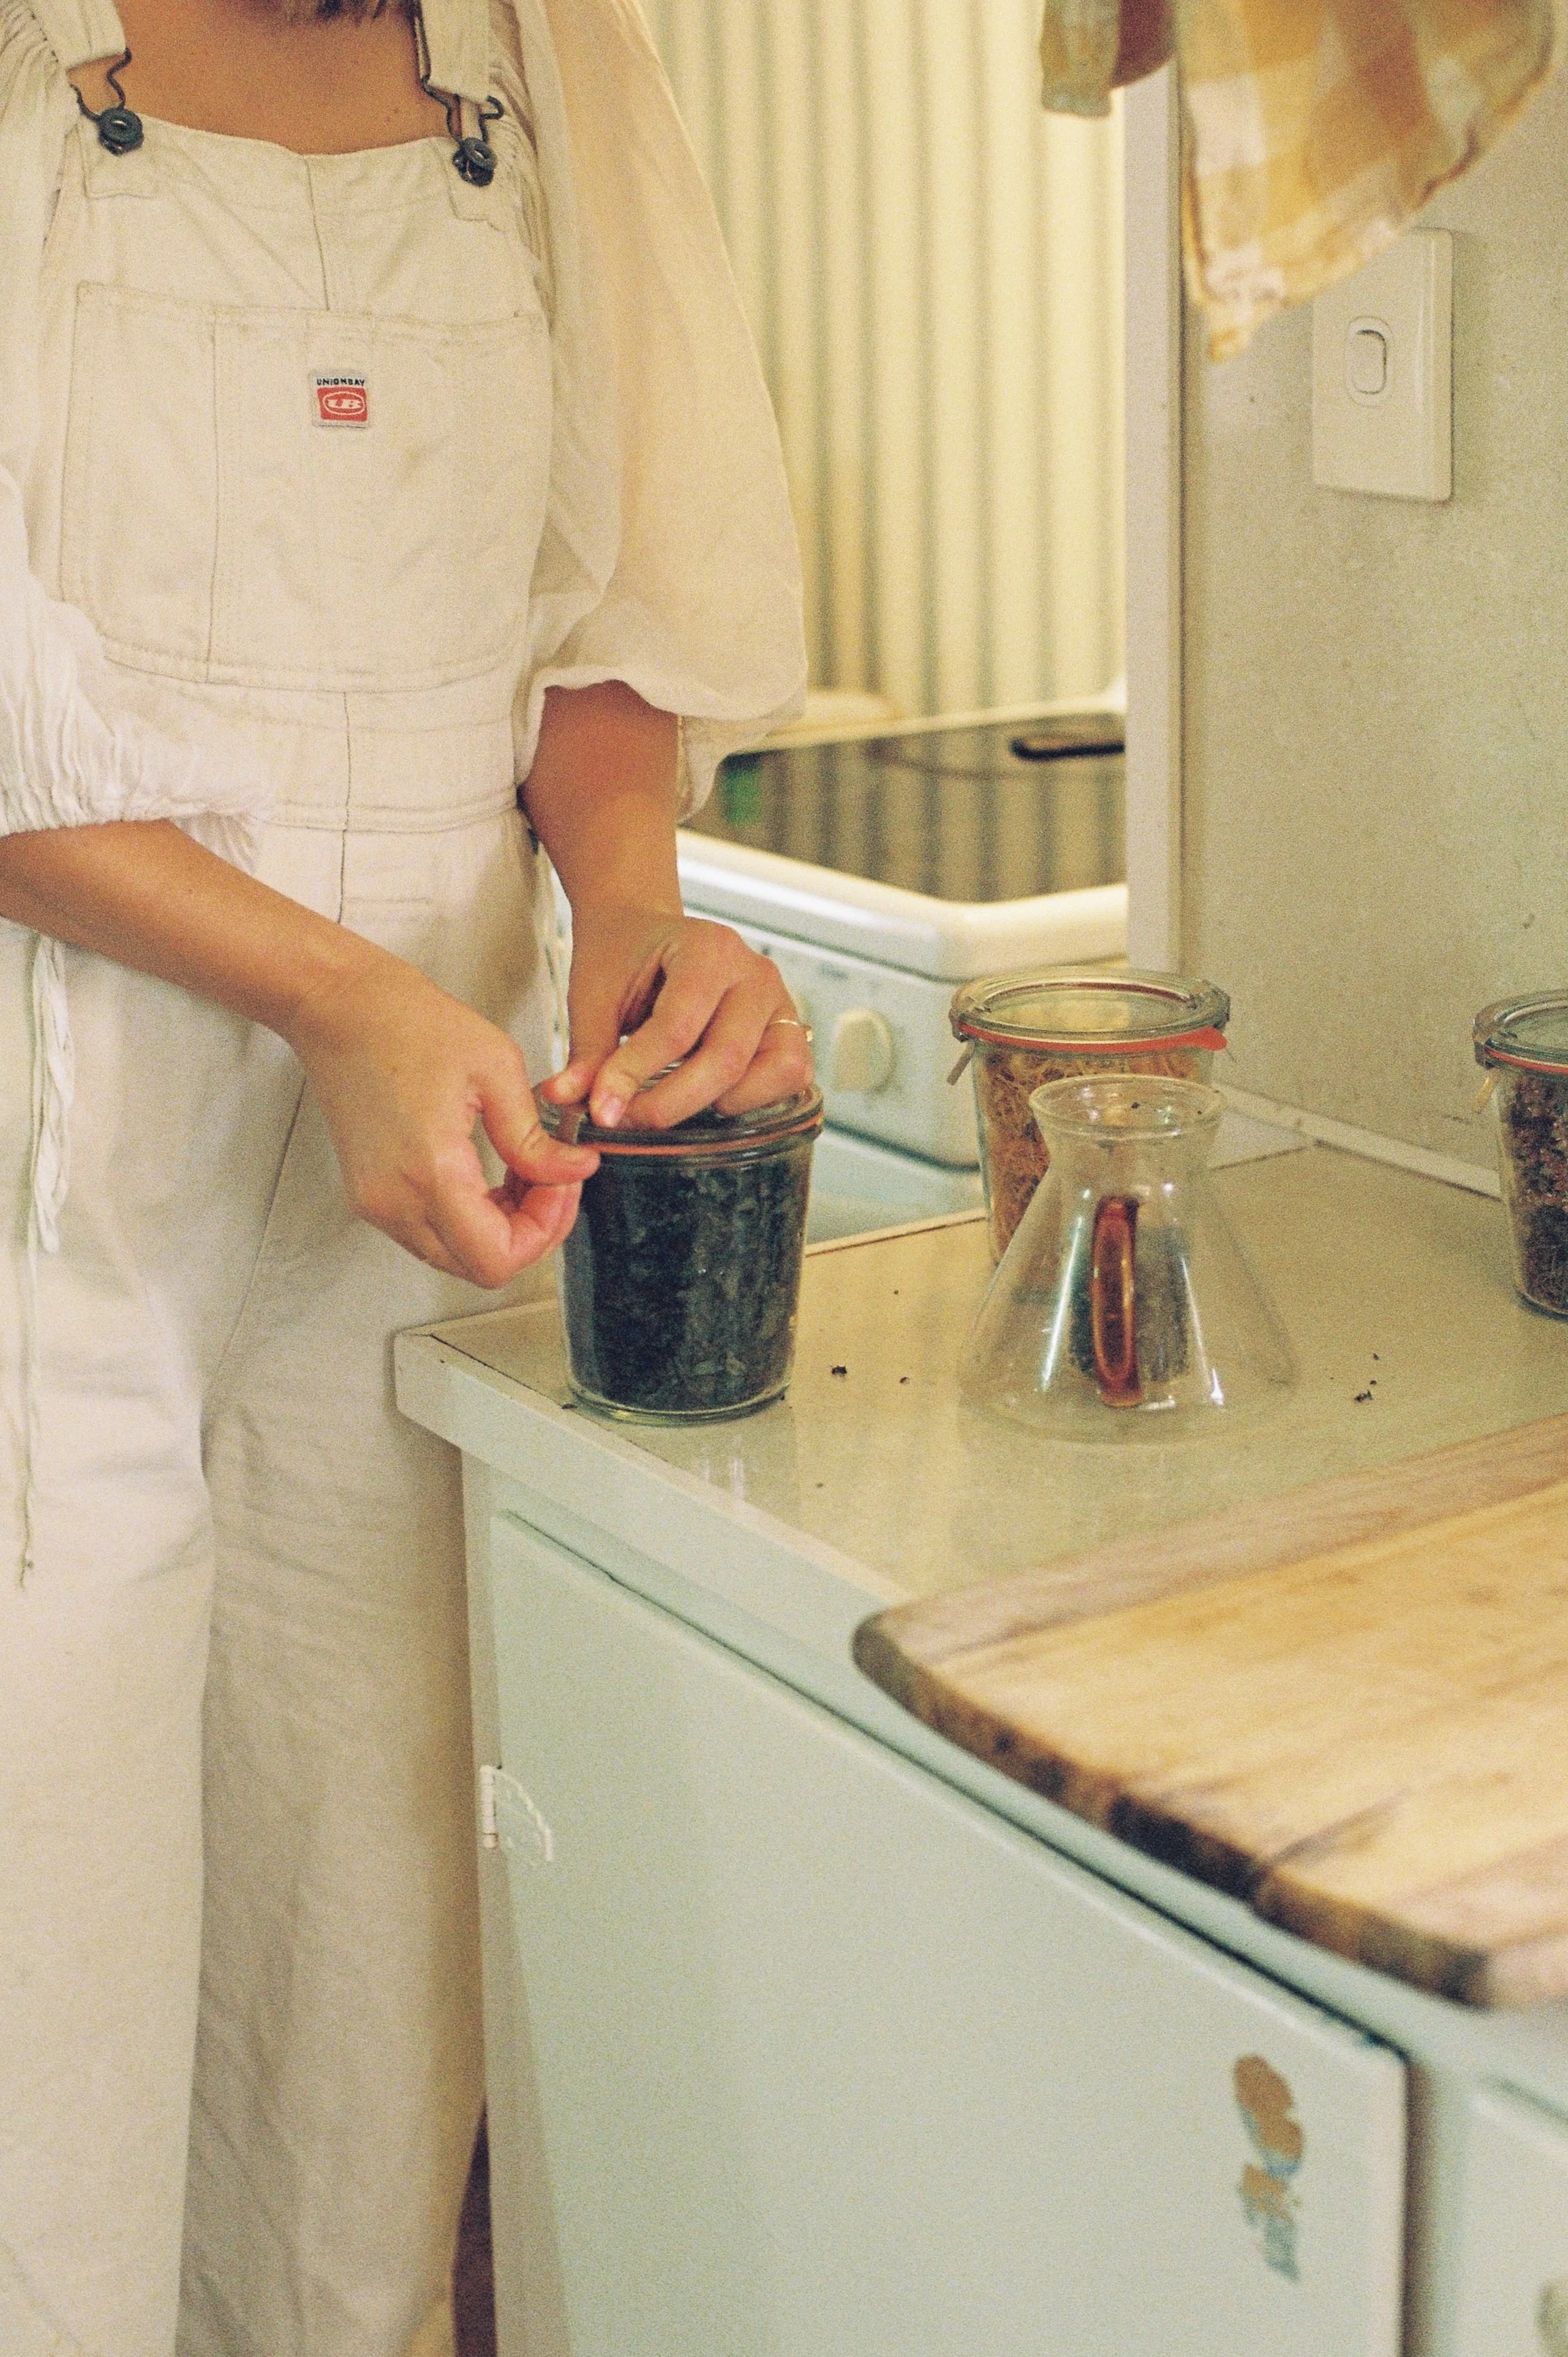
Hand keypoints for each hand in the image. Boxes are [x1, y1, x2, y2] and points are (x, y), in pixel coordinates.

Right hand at [284, 948, 598, 1285]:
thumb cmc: (404, 1021)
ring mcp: (376, 1202)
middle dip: (530, 1232)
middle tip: (553, 1182)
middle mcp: (395, 1201)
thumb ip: (535, 1138)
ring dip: (501, 1227)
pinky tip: (491, 1173)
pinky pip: (431, 1232)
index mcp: (429, 1172)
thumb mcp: (495, 1068)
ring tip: (524, 1172)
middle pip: (479, 1267)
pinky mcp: (370, 1194)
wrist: (337, 1006)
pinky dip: (470, 1217)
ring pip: (456, 1255)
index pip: (498, 1258)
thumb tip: (573, 1171)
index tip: (564, 1185)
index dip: (545, 1232)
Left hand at [541, 901, 814, 1129]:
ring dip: (720, 1103)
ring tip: (672, 1101)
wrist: (644, 930)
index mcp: (709, 949)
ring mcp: (781, 1002)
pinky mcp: (789, 1030)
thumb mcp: (594, 996)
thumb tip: (567, 1099)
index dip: (636, 1076)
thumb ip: (588, 1051)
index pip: (677, 1029)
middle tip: (627, 1119)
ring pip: (772, 1074)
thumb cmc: (622, 956)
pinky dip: (754, 1099)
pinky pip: (790, 1077)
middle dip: (672, 1103)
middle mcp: (756, 973)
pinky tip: (708, 1098)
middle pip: (726, 1059)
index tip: (602, 1109)